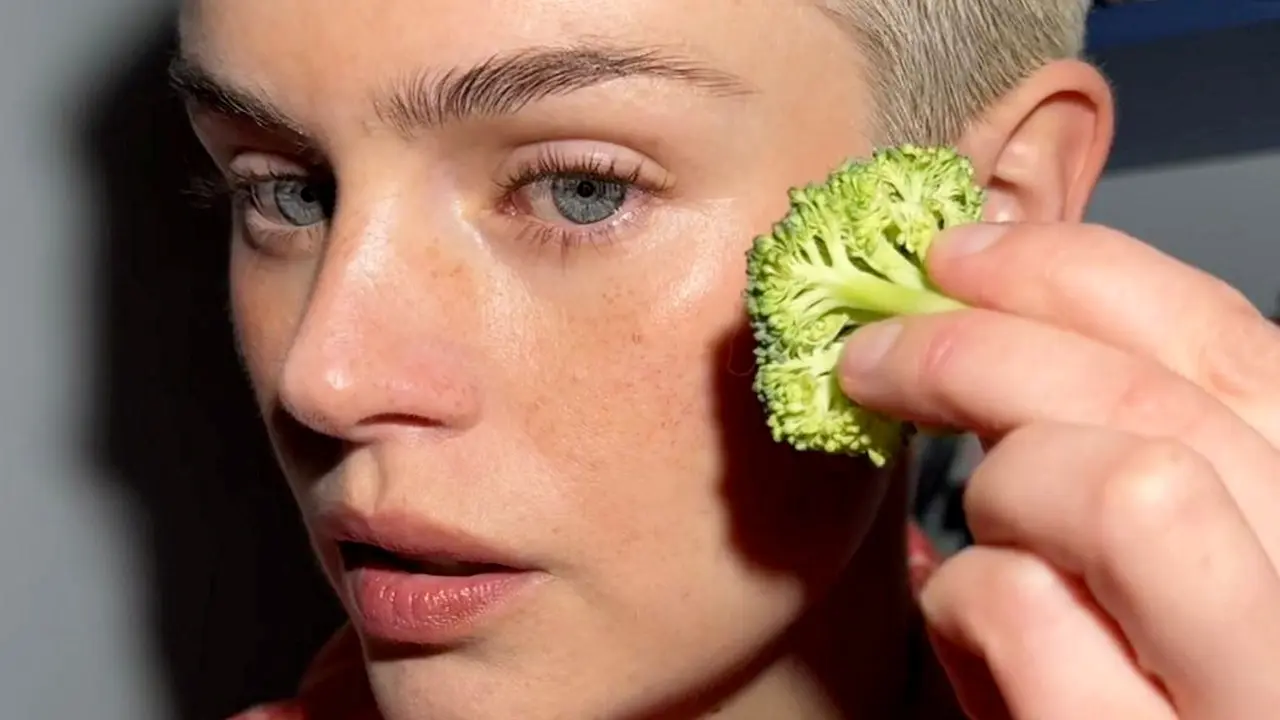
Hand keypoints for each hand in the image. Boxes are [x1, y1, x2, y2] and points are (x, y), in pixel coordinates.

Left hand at [839, 222, 1279, 718]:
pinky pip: (1026, 616)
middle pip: (1163, 398)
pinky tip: (970, 640)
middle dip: (981, 345)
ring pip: (1126, 487)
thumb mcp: (1160, 579)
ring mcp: (1251, 698)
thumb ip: (1125, 463)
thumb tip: (989, 344)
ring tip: (974, 533)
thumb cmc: (1139, 701)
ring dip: (1002, 485)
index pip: (1235, 347)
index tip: (963, 254)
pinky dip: (963, 604)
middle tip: (875, 355)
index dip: (1081, 273)